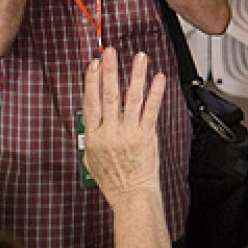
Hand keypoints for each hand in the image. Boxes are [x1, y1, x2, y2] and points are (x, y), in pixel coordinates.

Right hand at [81, 48, 165, 205]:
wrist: (132, 194)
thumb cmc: (113, 180)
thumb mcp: (91, 160)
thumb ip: (91, 138)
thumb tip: (89, 121)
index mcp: (94, 137)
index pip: (90, 103)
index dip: (90, 82)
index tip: (93, 65)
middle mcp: (111, 132)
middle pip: (108, 96)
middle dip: (109, 71)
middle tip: (109, 53)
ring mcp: (129, 133)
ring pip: (132, 99)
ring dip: (135, 75)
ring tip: (138, 58)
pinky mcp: (146, 135)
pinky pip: (151, 110)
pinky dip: (155, 93)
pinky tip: (158, 79)